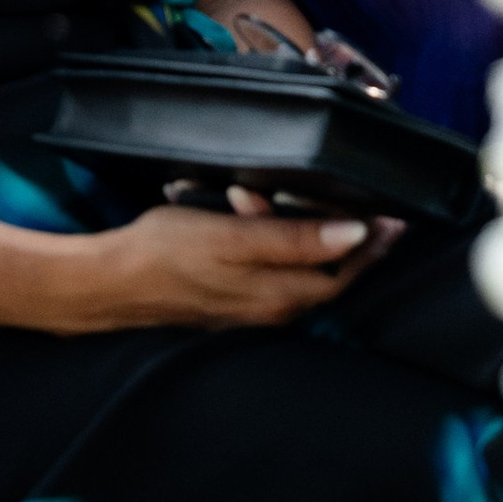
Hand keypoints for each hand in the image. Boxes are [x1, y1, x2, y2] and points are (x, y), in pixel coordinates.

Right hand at [49, 186, 389, 333]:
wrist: (109, 282)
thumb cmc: (169, 253)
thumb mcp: (236, 238)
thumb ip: (297, 238)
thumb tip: (359, 234)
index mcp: (283, 296)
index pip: (348, 269)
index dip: (372, 241)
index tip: (393, 213)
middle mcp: (274, 308)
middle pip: (327, 268)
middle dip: (330, 226)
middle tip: (321, 193)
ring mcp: (250, 306)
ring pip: (295, 264)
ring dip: (293, 226)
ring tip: (264, 196)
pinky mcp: (230, 297)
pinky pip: (266, 264)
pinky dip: (266, 236)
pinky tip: (242, 210)